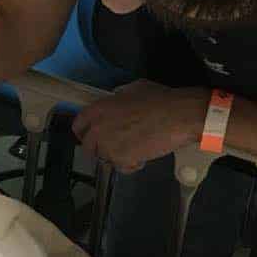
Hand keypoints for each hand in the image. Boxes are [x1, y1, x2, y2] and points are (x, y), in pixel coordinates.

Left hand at [72, 81, 207, 173]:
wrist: (178, 116)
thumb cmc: (160, 100)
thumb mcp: (133, 89)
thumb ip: (117, 99)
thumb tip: (115, 101)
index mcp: (98, 109)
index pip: (78, 125)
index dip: (85, 132)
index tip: (91, 137)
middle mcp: (98, 128)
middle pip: (89, 147)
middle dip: (101, 148)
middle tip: (118, 146)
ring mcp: (108, 145)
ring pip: (106, 158)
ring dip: (118, 155)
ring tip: (137, 148)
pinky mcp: (121, 159)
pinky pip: (122, 167)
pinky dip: (132, 165)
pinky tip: (144, 155)